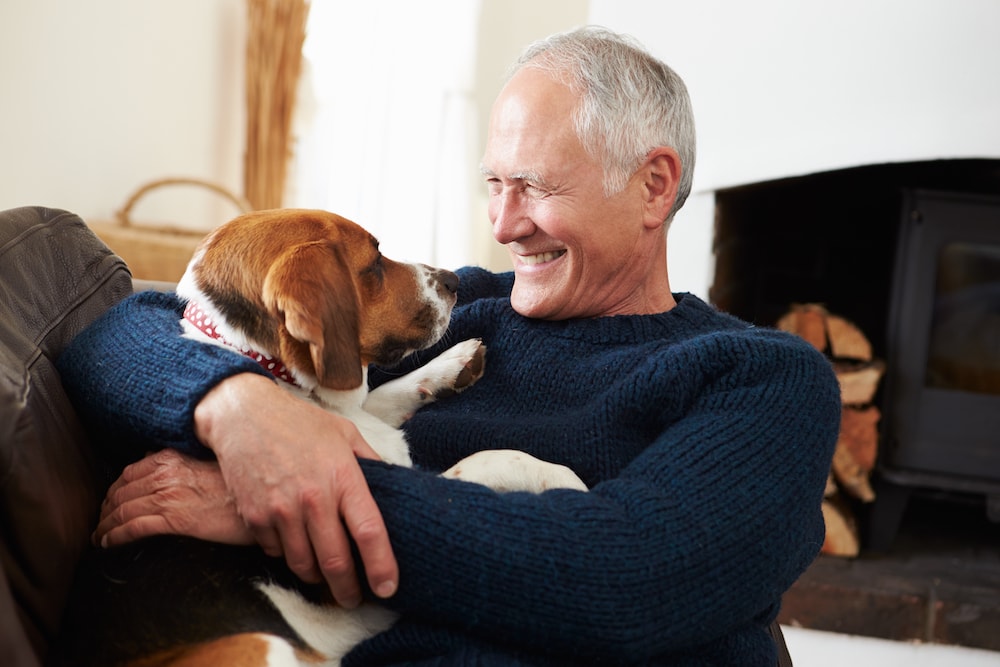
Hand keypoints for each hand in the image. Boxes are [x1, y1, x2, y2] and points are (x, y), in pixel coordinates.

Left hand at [96, 448, 252, 546]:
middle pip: (121, 491)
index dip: (114, 489)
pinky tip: (108, 543)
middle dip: (106, 508)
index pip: (130, 472)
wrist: (263, 499)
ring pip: (123, 510)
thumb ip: (184, 463)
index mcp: (173, 458)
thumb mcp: (210, 464)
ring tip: (99, 536)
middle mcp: (166, 474)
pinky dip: (116, 535)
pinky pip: (134, 527)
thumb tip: (162, 463)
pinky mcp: (175, 519)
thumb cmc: (240, 485)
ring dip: (105, 525)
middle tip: (100, 522)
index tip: (110, 501)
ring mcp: (170, 496)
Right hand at [194, 373, 397, 608]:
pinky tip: (296, 547)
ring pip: (304, 565)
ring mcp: (281, 510)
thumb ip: (371, 463)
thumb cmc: (299, 423)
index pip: (369, 532)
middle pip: (336, 562)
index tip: (388, 587)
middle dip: (348, 589)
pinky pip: (276, 554)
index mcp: (343, 477)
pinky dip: (288, 556)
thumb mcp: (344, 433)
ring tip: (326, 577)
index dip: (381, 566)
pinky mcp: (255, 517)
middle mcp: (313, 498)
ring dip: (317, 578)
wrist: (243, 415)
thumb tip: (395, 485)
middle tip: (354, 598)